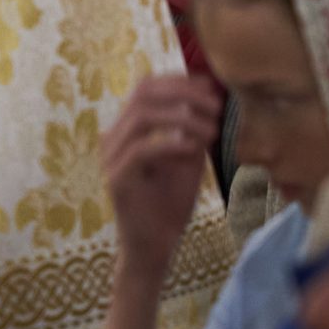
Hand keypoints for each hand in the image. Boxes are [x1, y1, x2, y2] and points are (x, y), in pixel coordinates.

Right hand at [102, 74, 220, 280]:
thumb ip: (192, 131)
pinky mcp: (117, 179)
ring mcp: (111, 158)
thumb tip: (211, 98)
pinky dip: (172, 144)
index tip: (213, 88)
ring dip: (183, 118)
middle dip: (184, 94)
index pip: (146, 88)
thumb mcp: (187, 159)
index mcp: (127, 130)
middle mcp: (113, 139)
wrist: (154, 247)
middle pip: (142, 94)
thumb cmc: (168, 204)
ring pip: (142, 118)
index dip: (179, 81)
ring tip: (212, 130)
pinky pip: (142, 150)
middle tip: (217, 107)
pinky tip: (195, 149)